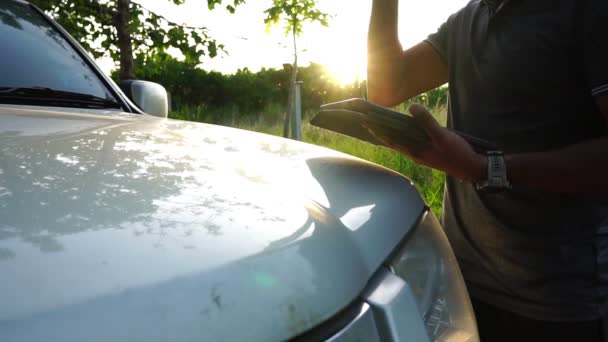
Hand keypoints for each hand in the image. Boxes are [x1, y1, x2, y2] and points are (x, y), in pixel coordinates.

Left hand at [369, 104, 485, 181]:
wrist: (472, 168)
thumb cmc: (457, 153)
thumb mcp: (442, 136)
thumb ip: (427, 122)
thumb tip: (412, 106)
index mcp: (414, 151)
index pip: (391, 140)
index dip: (379, 131)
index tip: (367, 122)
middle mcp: (414, 154)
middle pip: (394, 141)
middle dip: (382, 131)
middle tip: (370, 120)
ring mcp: (421, 153)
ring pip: (403, 142)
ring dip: (393, 133)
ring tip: (383, 122)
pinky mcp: (429, 152)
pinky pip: (412, 142)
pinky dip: (405, 135)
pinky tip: (405, 129)